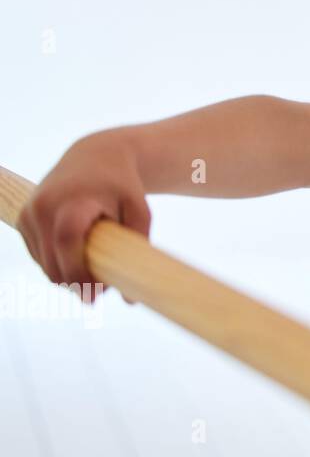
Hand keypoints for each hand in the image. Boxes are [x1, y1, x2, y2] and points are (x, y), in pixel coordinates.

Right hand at [14, 134, 149, 305]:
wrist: (95, 156)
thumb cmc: (123, 185)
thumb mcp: (140, 210)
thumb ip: (139, 248)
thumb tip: (130, 301)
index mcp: (72, 201)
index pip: (67, 242)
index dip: (79, 272)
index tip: (98, 292)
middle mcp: (43, 207)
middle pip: (51, 262)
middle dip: (74, 283)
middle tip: (100, 293)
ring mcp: (29, 213)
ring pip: (42, 263)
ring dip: (64, 275)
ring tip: (92, 275)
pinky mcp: (22, 219)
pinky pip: (36, 254)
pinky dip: (54, 263)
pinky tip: (76, 259)